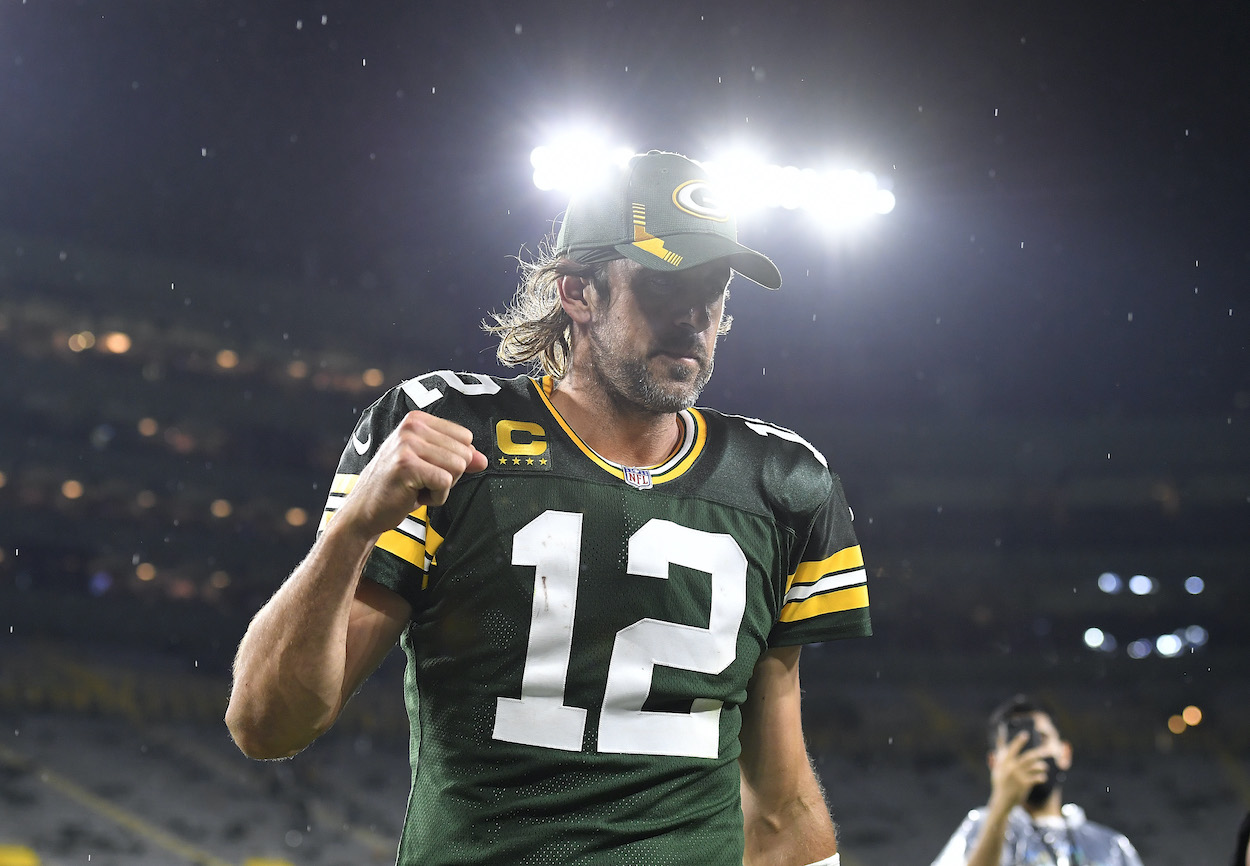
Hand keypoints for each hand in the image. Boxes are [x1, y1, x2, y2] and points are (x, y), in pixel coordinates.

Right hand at [337, 410, 487, 537]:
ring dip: (442, 488)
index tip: (427, 469)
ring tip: (417, 487)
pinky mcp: (407, 465)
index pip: (465, 437)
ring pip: (457, 467)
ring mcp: (408, 444)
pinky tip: (414, 496)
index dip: (453, 461)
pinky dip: (436, 498)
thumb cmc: (399, 486)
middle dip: (449, 476)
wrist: (365, 510)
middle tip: (420, 481)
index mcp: (417, 419)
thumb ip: (458, 458)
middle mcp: (412, 426)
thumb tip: (484, 460)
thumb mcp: (430, 466)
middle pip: (464, 453)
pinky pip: (446, 483)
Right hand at [988, 731, 1048, 810]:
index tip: (1025, 734)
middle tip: (1047, 751)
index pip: (1012, 749)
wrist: (1002, 801)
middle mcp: (1011, 768)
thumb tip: (1000, 737)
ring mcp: (1018, 777)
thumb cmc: (1000, 782)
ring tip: (1044, 767)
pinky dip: (1041, 777)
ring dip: (1041, 766)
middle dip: (1039, 753)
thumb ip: (999, 753)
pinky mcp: (1025, 785)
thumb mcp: (997, 767)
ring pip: (1034, 767)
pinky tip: (1043, 777)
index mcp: (1004, 763)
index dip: (1019, 741)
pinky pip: (1037, 778)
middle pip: (1028, 757)